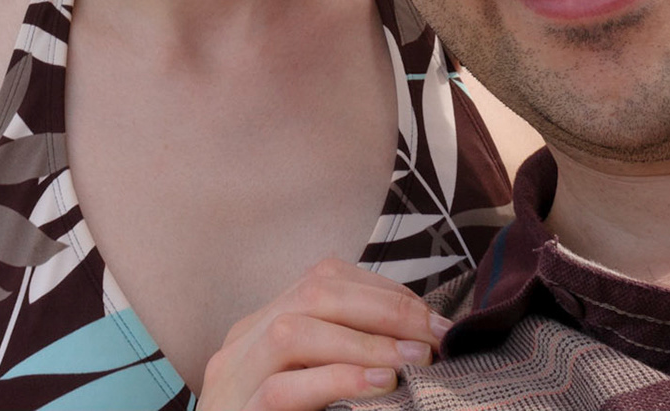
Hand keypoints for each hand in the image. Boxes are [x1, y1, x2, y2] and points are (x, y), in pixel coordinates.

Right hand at [197, 259, 450, 410]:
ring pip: (293, 332)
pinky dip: (337, 380)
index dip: (382, 291)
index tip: (430, 318)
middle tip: (434, 336)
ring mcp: (234, 380)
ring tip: (415, 361)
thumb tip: (415, 344)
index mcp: (261, 327)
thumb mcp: (308, 384)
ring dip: (366, 341)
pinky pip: (282, 390)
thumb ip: (340, 356)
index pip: (323, 279)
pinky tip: (381, 386)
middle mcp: (243, 343)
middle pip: (312, 294)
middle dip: (383, 308)